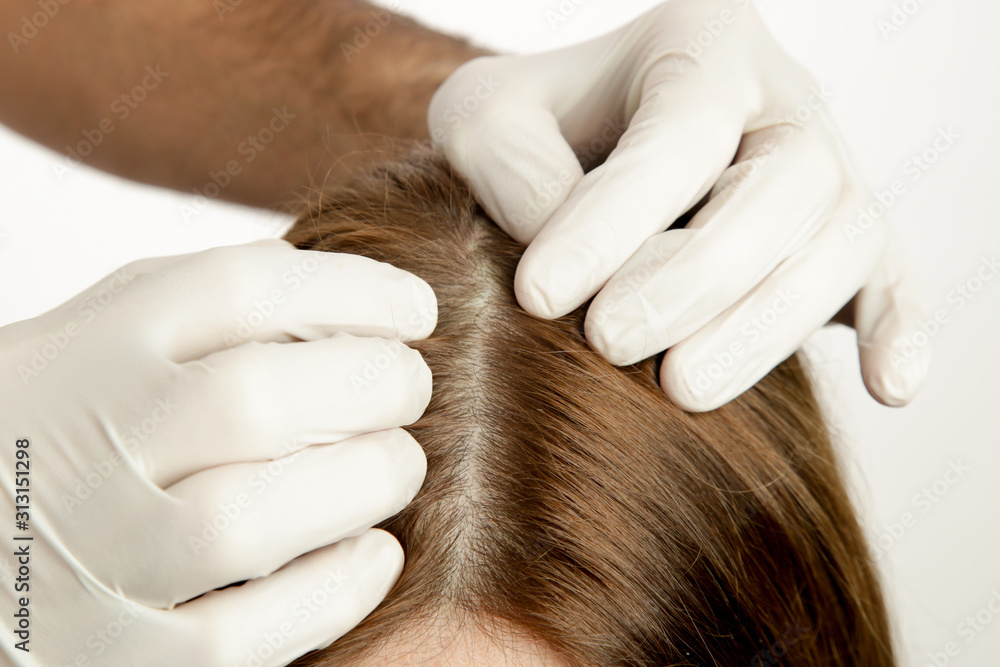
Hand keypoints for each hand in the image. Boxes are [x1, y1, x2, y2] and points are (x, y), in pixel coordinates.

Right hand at [0, 239, 434, 664]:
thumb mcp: (111, 337)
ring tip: (396, 462)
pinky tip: (373, 551)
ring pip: (248, 521)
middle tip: (410, 385)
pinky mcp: (117, 654)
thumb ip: (206, 308)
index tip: (417, 307)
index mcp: (91, 353)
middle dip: (370, 383)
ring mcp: (95, 559)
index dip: (355, 291)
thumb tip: (349, 293)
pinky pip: (243, 634)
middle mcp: (84, 450)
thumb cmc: (76, 424)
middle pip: (254, 399)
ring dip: (360, 484)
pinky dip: (334, 589)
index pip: (238, 291)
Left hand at [429, 0, 929, 410]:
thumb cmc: (534, 129)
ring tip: (680, 389)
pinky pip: (893, 280)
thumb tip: (566, 274)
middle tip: (608, 341)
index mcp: (698, 45)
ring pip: (842, 240)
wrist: (587, 139)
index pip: (678, 130)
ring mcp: (827, 173)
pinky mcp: (846, 244)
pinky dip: (898, 332)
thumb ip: (512, 175)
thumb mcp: (487, 122)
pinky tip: (888, 388)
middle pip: (785, 180)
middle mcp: (780, 101)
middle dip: (697, 274)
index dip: (614, 217)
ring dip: (766, 325)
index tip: (539, 295)